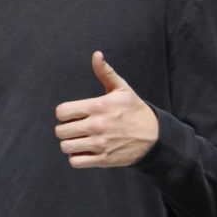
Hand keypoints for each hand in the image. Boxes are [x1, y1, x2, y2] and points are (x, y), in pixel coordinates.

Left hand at [54, 51, 158, 167]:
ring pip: (66, 147)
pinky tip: (85, 150)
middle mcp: (97, 126)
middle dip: (65, 129)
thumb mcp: (122, 88)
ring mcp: (100, 144)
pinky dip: (77, 157)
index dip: (64, 113)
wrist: (155, 136)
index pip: (62, 112)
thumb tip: (96, 54)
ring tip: (79, 139)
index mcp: (98, 106)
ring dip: (70, 143)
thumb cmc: (134, 110)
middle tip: (75, 127)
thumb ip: (105, 72)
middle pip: (61, 131)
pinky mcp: (104, 160)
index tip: (73, 114)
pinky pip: (76, 161)